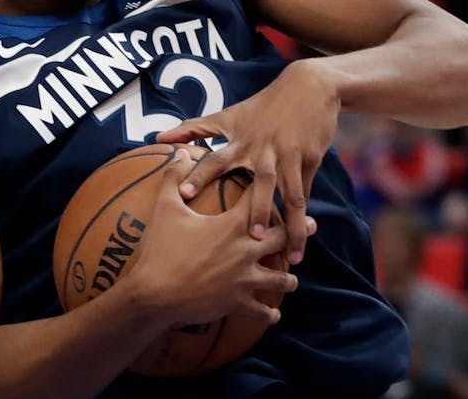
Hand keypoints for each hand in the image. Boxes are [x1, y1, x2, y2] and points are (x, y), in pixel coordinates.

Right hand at [126, 154, 304, 327]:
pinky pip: (263, 311)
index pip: (258, 200)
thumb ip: (173, 177)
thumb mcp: (165, 208)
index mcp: (231, 225)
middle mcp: (246, 251)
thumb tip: (181, 153)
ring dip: (288, 278)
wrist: (156, 293)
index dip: (269, 188)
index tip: (279, 179)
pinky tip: (274, 314)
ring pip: (281, 279)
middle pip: (282, 237)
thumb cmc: (160, 249)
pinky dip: (269, 313)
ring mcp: (245, 279)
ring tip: (291, 278)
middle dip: (298, 229)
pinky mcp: (239, 303)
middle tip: (311, 224)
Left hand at [155, 60, 339, 265]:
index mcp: (241, 140)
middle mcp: (265, 150)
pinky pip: (305, 193)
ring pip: (291, 195)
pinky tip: (302, 241)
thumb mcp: (228, 115)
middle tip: (250, 237)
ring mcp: (289, 156)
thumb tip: (157, 137)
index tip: (183, 196)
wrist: (308, 88)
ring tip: (289, 257)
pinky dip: (304, 218)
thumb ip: (193, 129)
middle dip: (256, 209)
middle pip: (262, 183)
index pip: (216, 159)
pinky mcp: (310, 160)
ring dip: (291, 224)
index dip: (198, 175)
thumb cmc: (261, 107)